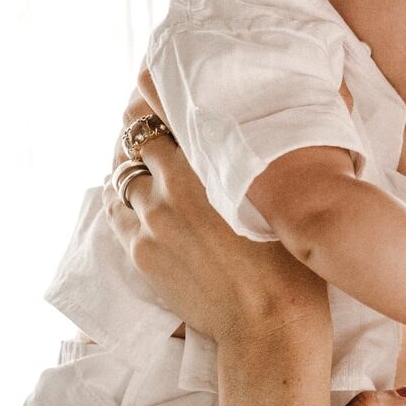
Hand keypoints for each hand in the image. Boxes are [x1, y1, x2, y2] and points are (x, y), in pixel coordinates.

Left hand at [104, 80, 328, 348]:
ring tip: (145, 154)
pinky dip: (121, 194)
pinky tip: (132, 190)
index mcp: (207, 169)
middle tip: (155, 113)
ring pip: (123, 173)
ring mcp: (150, 223)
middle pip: (138, 138)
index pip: (164, 114)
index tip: (161, 80)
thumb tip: (262, 128)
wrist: (268, 325)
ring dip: (132, 160)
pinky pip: (114, 210)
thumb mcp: (280, 197)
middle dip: (144, 124)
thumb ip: (258, 158)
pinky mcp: (141, 252)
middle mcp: (170, 189)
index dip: (159, 94)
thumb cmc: (291, 260)